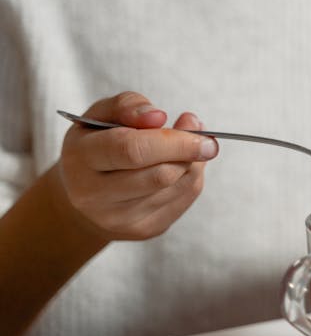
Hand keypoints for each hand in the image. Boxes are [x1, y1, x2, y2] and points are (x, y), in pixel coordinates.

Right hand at [55, 91, 218, 240]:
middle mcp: (93, 195)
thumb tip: (158, 117)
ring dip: (192, 164)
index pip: (132, 150)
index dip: (172, 140)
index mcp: (80, 158)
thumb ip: (128, 106)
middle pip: (159, 175)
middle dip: (188, 153)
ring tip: (185, 150)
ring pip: (175, 187)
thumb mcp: (100, 115)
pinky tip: (180, 168)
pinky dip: (190, 179)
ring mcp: (117, 219)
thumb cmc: (97, 143)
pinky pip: (182, 200)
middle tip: (205, 139)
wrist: (84, 193)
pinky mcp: (141, 230)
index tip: (200, 128)